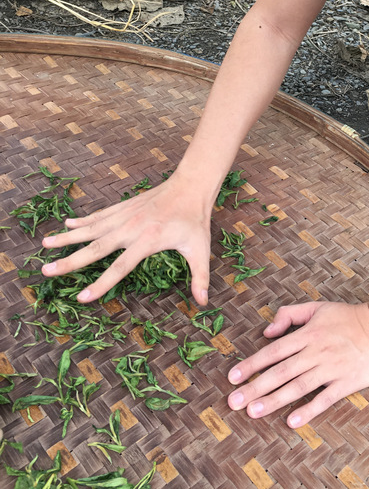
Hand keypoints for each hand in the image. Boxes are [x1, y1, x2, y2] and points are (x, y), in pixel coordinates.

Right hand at [40, 174, 210, 305]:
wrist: (191, 185)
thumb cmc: (195, 220)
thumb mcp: (201, 249)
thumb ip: (200, 277)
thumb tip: (203, 302)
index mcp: (147, 241)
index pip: (120, 267)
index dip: (101, 284)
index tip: (82, 298)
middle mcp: (131, 228)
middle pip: (95, 247)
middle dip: (70, 260)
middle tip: (45, 271)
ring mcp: (125, 215)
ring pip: (91, 228)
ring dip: (67, 236)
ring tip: (44, 243)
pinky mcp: (125, 206)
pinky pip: (100, 215)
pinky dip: (83, 220)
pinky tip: (67, 224)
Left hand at [227, 300, 368, 427]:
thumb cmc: (349, 317)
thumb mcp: (317, 307)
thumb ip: (289, 314)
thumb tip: (267, 331)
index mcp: (308, 334)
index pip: (274, 351)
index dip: (252, 364)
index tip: (232, 377)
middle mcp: (316, 351)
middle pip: (281, 372)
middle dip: (255, 387)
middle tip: (233, 402)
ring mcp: (331, 368)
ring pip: (298, 386)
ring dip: (274, 400)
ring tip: (253, 412)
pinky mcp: (347, 382)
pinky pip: (325, 399)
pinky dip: (308, 410)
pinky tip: (292, 422)